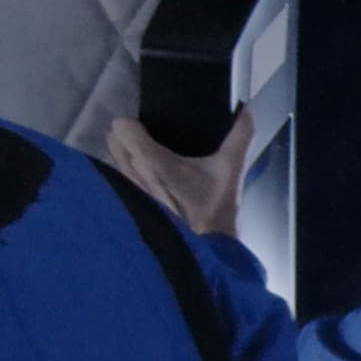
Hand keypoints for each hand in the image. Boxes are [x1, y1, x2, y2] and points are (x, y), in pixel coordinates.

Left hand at [107, 107, 251, 239]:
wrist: (204, 249)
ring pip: (113, 159)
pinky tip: (149, 180)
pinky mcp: (127, 203)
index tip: (151, 127)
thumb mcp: (231, 170)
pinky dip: (128, 173)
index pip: (121, 127)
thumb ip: (240, 137)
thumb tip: (246, 110)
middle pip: (113, 139)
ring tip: (149, 160)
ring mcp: (126, 189)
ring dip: (126, 154)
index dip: (134, 123)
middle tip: (151, 140)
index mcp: (152, 160)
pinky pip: (118, 177)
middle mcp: (132, 172)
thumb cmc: (214, 209)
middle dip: (128, 136)